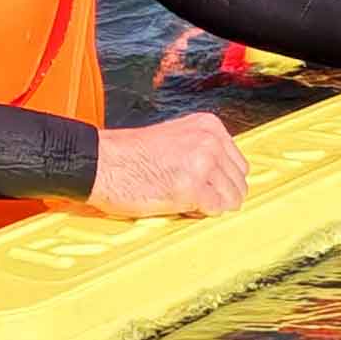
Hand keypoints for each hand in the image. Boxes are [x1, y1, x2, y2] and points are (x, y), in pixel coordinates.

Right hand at [89, 116, 246, 218]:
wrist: (101, 163)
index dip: (220, 181)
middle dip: (218, 195)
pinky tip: (179, 205)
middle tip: (191, 196)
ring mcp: (203, 163)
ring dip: (210, 205)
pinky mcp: (192, 188)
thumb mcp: (177, 138)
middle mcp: (210, 141)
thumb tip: (227, 177)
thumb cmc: (132, 155)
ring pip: (233, 198)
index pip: (238, 164)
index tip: (200, 184)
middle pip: (239, 182)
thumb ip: (203, 149)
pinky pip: (216, 210)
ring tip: (183, 200)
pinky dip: (200, 213)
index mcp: (209, 125)